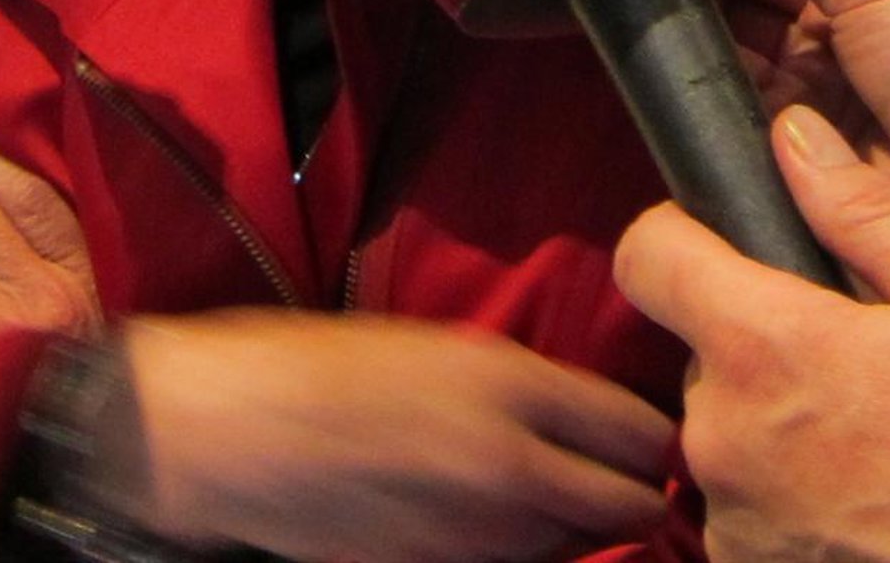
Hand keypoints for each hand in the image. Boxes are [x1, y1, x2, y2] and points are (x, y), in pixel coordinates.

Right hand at [117, 309, 671, 561]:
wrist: (233, 431)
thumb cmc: (321, 365)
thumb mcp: (434, 346)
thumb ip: (515, 384)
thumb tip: (574, 413)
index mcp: (511, 384)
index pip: (639, 432)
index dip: (657, 438)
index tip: (655, 437)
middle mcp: (511, 465)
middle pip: (630, 507)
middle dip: (637, 496)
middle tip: (629, 481)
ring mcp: (478, 537)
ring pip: (579, 550)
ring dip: (584, 529)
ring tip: (565, 500)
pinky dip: (527, 554)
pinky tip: (503, 527)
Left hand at [615, 110, 889, 562]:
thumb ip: (865, 210)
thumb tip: (792, 135)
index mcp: (764, 348)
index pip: (649, 256)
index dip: (684, 233)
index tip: (735, 240)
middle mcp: (725, 440)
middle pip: (703, 350)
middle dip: (766, 339)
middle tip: (863, 357)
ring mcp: (737, 523)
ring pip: (734, 433)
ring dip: (785, 425)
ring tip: (885, 441)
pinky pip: (756, 509)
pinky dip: (801, 498)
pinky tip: (880, 503)